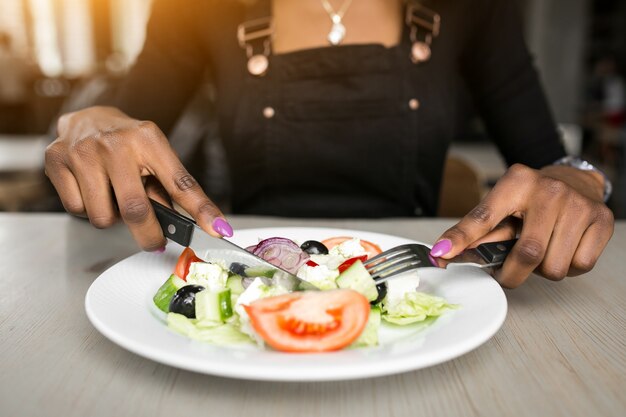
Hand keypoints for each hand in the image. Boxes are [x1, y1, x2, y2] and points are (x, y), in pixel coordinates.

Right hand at [45, 106, 231, 250]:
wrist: (87, 117)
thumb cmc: (127, 143)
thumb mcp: (155, 157)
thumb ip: (168, 189)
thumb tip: (188, 227)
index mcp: (149, 140)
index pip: (181, 183)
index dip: (202, 211)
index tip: (218, 231)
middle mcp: (115, 144)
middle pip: (136, 211)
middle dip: (149, 235)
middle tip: (154, 240)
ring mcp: (83, 151)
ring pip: (103, 217)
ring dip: (112, 217)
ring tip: (114, 196)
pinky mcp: (57, 160)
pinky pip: (77, 210)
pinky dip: (87, 209)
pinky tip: (92, 190)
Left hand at [431, 163, 613, 287]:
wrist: (575, 180)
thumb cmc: (532, 198)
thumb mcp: (502, 204)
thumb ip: (478, 231)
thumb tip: (443, 254)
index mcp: (516, 182)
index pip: (483, 216)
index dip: (461, 239)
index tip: (441, 254)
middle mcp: (549, 190)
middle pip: (527, 254)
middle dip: (512, 274)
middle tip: (507, 273)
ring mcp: (578, 204)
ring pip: (554, 267)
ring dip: (543, 270)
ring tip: (541, 250)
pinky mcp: (601, 220)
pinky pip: (580, 266)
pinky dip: (568, 267)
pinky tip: (563, 249)